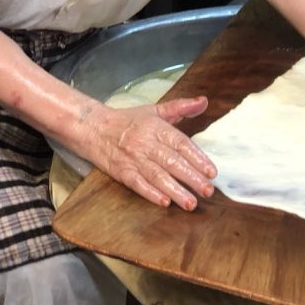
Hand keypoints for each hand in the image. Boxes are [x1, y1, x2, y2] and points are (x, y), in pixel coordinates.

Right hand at [85, 97, 216, 209]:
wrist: (93, 127)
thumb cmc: (127, 120)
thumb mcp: (154, 110)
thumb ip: (180, 107)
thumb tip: (203, 101)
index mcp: (156, 127)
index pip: (180, 143)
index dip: (197, 158)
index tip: (212, 172)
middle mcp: (145, 143)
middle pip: (172, 162)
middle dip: (191, 177)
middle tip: (208, 191)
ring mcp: (132, 158)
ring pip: (157, 176)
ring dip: (175, 190)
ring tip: (191, 203)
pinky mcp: (121, 171)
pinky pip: (137, 183)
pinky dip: (150, 193)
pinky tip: (164, 202)